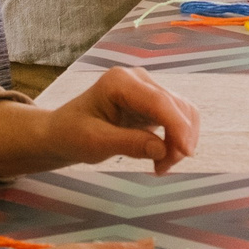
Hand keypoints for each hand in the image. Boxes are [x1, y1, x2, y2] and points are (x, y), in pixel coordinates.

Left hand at [0, 71, 200, 176]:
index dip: (178, 127)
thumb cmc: (71, 134)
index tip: (186, 153)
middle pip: (176, 107)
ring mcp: (148, 89)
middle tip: (162, 169)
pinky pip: (177, 119)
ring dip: (179, 142)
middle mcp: (138, 79)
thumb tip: (163, 149)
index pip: (159, 102)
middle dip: (178, 140)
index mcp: (120, 82)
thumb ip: (129, 143)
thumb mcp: (95, 142)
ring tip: (160, 167)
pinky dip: (176, 140)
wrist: (62, 132)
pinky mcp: (153, 103)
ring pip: (182, 113)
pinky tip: (161, 158)